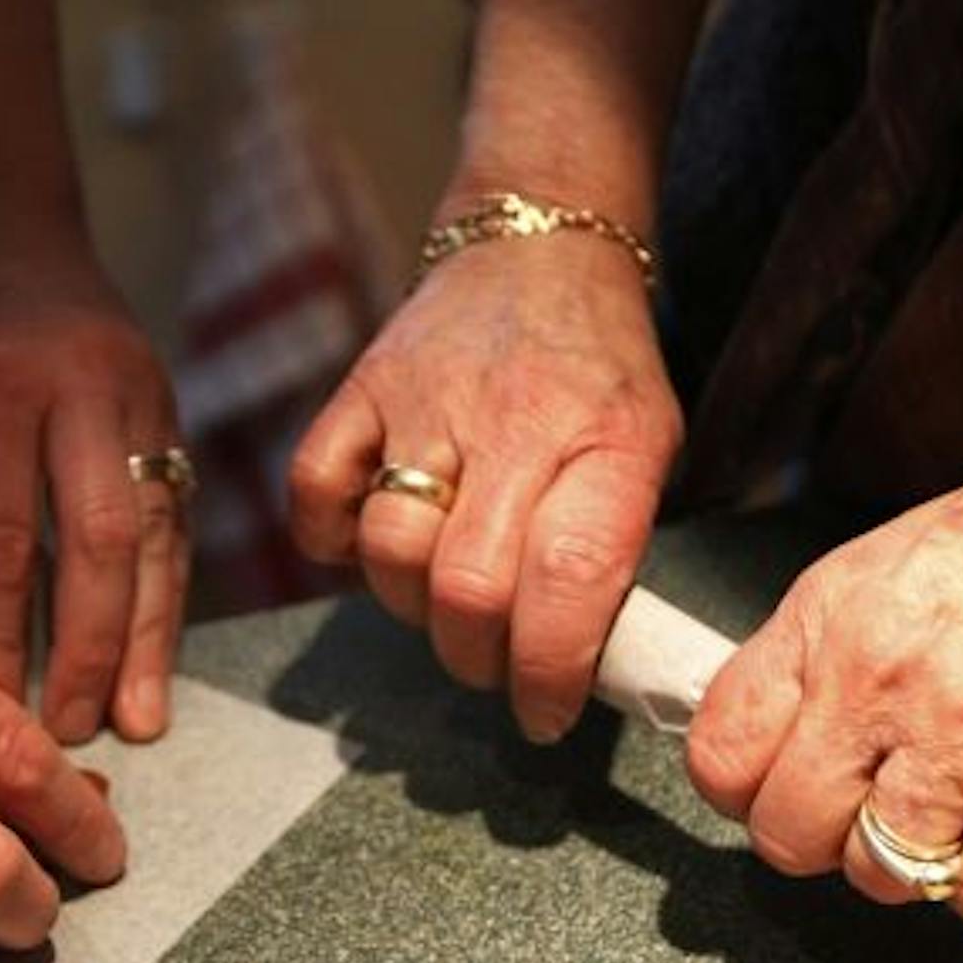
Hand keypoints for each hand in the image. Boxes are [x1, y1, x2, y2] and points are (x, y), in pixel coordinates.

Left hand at [0, 246, 185, 742]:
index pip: (0, 536)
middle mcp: (80, 388)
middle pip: (99, 541)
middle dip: (88, 648)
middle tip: (73, 732)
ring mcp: (140, 397)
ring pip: (156, 535)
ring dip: (147, 637)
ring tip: (139, 719)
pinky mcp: (172, 412)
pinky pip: (175, 518)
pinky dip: (166, 594)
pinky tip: (155, 657)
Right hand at [289, 234, 680, 741]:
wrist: (539, 248)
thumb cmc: (599, 375)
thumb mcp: (647, 452)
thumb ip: (611, 551)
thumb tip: (569, 671)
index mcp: (608, 444)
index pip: (570, 580)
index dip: (547, 670)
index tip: (544, 714)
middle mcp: (515, 422)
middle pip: (468, 587)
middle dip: (477, 658)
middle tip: (494, 663)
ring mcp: (426, 401)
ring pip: (390, 550)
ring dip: (412, 608)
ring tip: (443, 601)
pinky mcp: (360, 388)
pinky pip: (315, 492)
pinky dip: (331, 541)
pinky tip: (368, 542)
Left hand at [686, 424, 962, 921]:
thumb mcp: (892, 561)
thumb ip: (823, 649)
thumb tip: (776, 732)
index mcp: (831, 616)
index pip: (721, 750)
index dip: (739, 791)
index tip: (769, 791)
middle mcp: (883, 678)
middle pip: (787, 831)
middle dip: (817, 841)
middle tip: (859, 815)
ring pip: (878, 873)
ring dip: (906, 865)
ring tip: (943, 817)